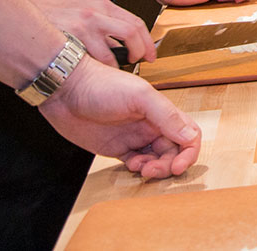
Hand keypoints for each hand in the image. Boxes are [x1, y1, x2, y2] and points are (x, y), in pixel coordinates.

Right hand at [29, 0, 155, 65]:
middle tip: (140, 63)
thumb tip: (126, 46)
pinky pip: (91, 63)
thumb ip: (106, 25)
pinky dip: (98, 72)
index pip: (136, 23)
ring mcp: (83, 28)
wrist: (28, 15)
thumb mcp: (86, 13)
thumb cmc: (57, 17)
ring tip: (114, 74)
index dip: (147, 42)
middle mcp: (96, 14)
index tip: (151, 56)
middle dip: (140, 52)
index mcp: (103, 6)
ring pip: (112, 54)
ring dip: (117, 68)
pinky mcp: (69, 42)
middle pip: (132, 34)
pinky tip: (96, 76)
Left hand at [39, 57, 200, 179]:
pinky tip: (131, 166)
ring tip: (141, 169)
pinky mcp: (117, 148)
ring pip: (156, 160)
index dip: (189, 151)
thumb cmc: (102, 85)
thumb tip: (189, 137)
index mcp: (161, 111)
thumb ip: (166, 116)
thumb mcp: (139, 96)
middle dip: (168, 164)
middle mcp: (151, 125)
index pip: (188, 134)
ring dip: (154, 169)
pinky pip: (136, 163)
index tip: (179, 166)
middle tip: (154, 171)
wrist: (67, 90)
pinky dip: (138, 169)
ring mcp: (134, 137)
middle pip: (173, 151)